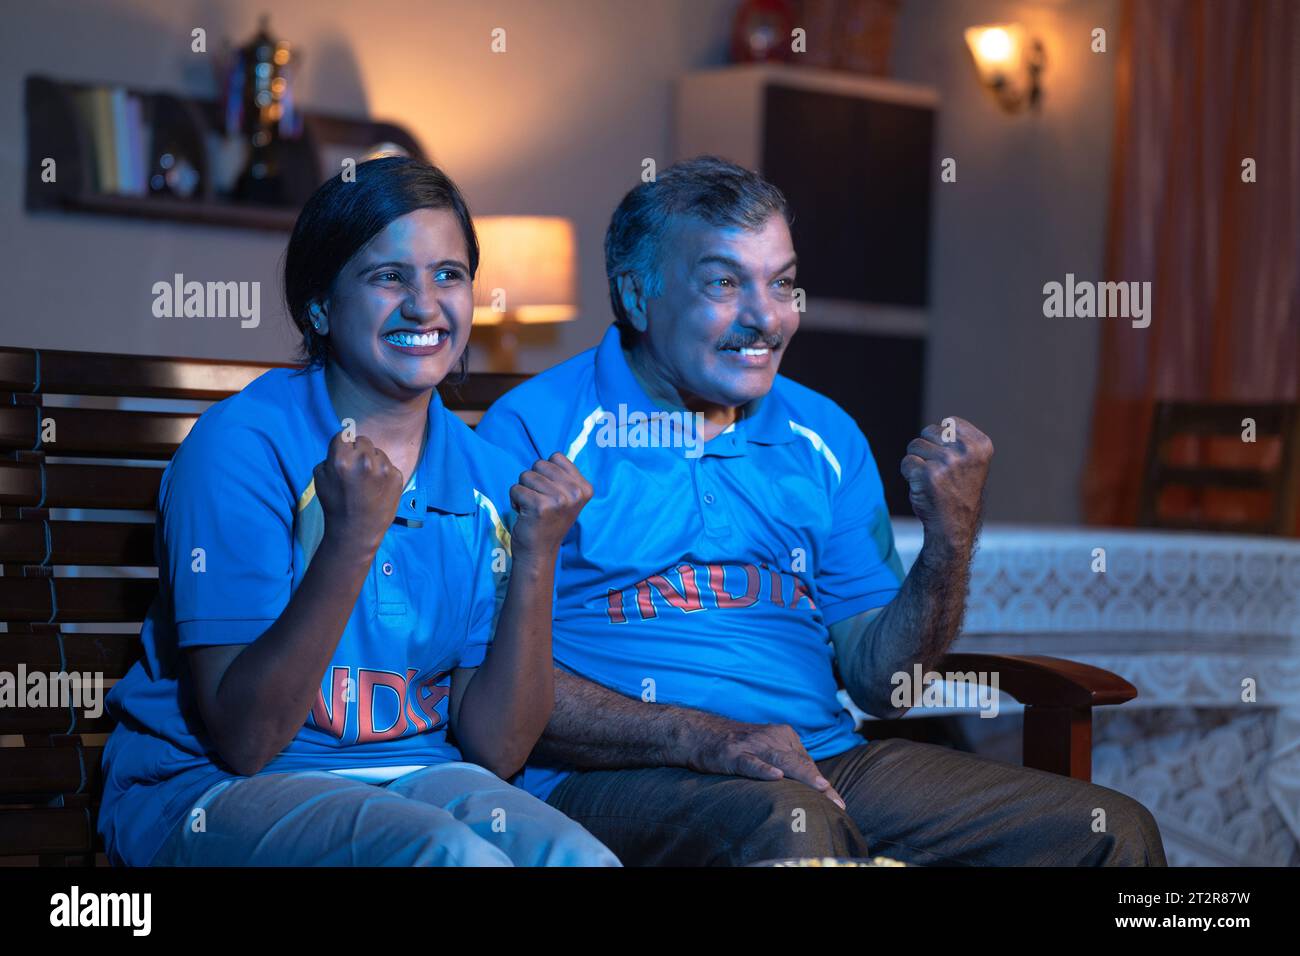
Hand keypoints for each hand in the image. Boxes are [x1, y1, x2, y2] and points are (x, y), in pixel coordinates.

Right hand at [313, 430, 405, 556]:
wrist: (357, 531)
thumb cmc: (335, 505)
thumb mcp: (320, 479)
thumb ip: (331, 457)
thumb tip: (344, 445)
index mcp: (342, 459)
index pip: (343, 435)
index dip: (343, 445)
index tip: (344, 455)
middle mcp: (364, 460)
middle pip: (363, 440)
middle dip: (358, 451)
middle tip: (356, 470)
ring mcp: (383, 468)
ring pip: (378, 452)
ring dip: (373, 461)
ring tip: (367, 481)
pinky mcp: (397, 476)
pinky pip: (389, 465)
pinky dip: (384, 473)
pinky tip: (378, 488)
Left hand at [509, 453, 592, 555]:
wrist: (540, 552)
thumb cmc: (549, 521)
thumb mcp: (567, 497)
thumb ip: (563, 476)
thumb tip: (553, 456)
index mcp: (584, 488)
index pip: (556, 456)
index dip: (546, 472)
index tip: (550, 492)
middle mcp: (575, 493)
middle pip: (540, 464)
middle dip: (533, 480)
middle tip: (539, 501)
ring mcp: (559, 500)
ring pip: (526, 475)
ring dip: (523, 491)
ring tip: (532, 508)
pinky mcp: (540, 507)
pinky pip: (516, 489)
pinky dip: (514, 501)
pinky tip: (525, 514)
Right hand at [684, 720, 846, 809]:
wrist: (699, 732)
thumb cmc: (737, 745)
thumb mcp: (767, 749)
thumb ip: (788, 761)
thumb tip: (812, 785)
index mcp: (784, 735)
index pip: (808, 762)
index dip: (822, 784)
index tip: (838, 802)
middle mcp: (772, 737)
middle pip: (801, 762)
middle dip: (820, 784)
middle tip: (837, 803)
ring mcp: (752, 745)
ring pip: (782, 761)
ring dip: (802, 775)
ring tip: (820, 787)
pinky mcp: (732, 754)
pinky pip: (750, 763)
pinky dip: (763, 770)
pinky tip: (776, 776)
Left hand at [900, 416, 992, 557]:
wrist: (954, 526)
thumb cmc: (959, 491)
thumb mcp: (972, 461)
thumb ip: (960, 439)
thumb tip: (943, 424)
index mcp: (981, 445)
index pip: (949, 421)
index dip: (943, 439)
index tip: (952, 459)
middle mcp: (966, 452)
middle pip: (929, 431)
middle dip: (928, 448)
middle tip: (939, 471)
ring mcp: (947, 462)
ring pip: (915, 445)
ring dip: (917, 461)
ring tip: (931, 479)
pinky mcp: (927, 474)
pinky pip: (906, 462)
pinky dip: (909, 473)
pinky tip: (922, 486)